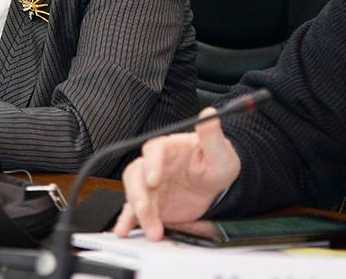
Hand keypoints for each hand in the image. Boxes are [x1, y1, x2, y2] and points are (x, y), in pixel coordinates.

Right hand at [113, 108, 241, 240]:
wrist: (217, 185)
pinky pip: (135, 210)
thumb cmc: (216, 162)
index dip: (151, 164)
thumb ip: (212, 134)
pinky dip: (128, 220)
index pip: (153, 150)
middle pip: (135, 173)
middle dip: (138, 193)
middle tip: (146, 210)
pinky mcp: (151, 203)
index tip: (154, 180)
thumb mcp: (220, 150)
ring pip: (134, 194)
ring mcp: (150, 185)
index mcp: (169, 147)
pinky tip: (125, 230)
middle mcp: (155, 164)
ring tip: (151, 230)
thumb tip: (209, 114)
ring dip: (138, 212)